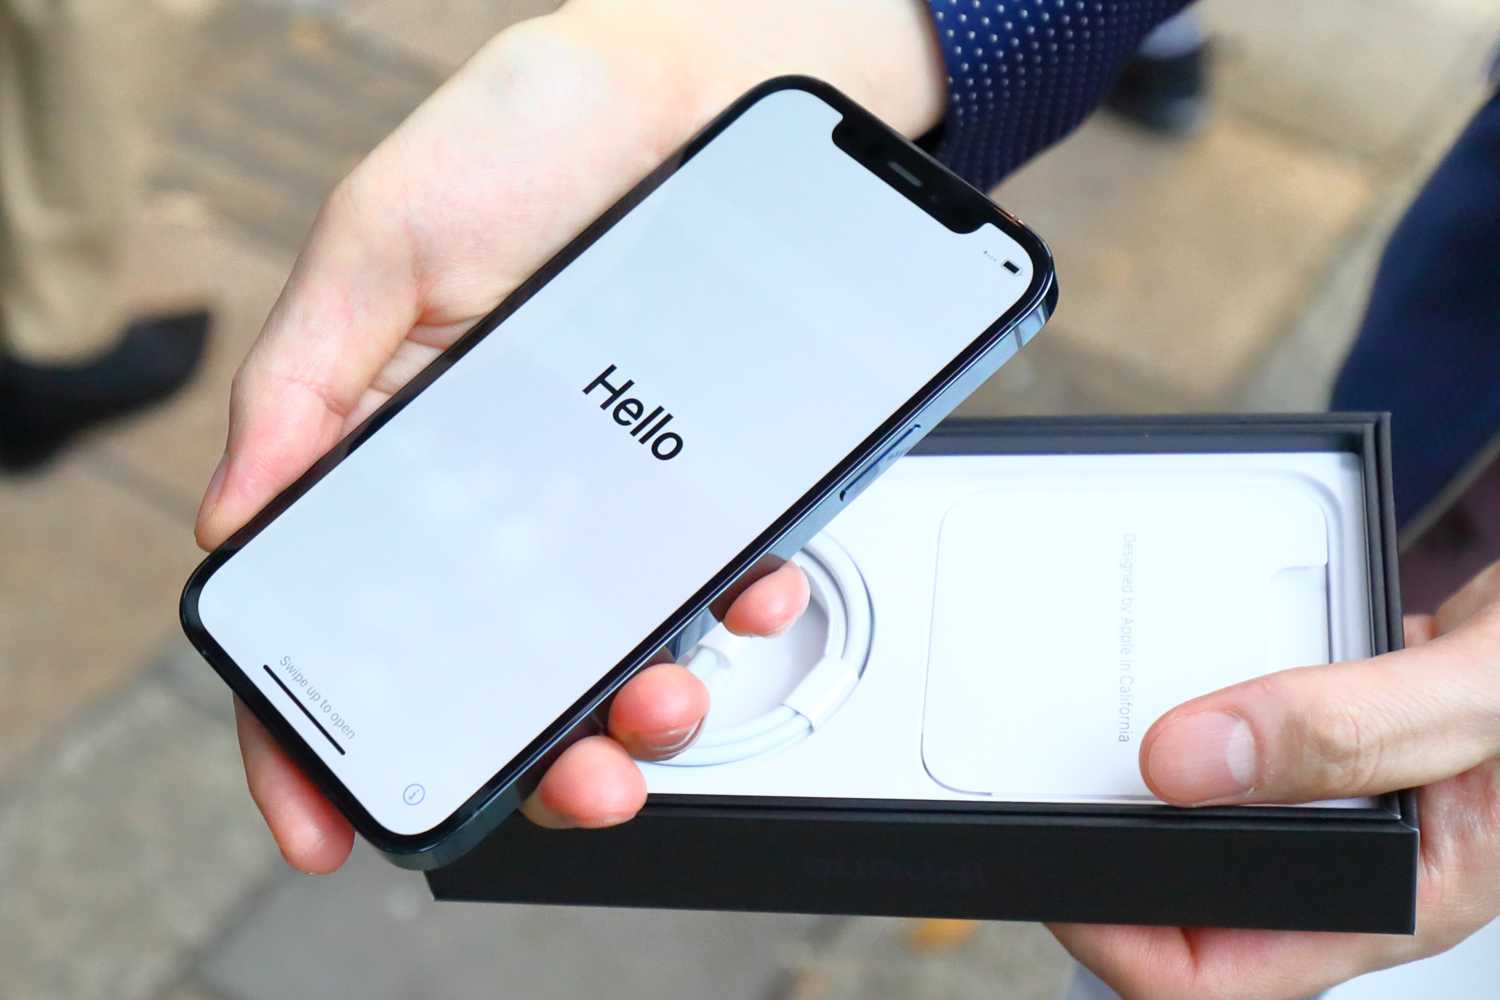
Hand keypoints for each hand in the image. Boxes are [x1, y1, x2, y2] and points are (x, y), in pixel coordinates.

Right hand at [194, 1, 944, 873]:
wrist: (692, 83)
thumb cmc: (525, 137)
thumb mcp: (383, 240)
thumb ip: (307, 382)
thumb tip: (232, 522)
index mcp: (391, 446)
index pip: (334, 615)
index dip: (313, 735)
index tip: (335, 824)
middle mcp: (500, 489)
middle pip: (495, 668)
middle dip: (538, 752)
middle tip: (582, 780)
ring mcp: (605, 492)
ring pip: (614, 644)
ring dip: (644, 703)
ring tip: (668, 702)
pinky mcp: (701, 475)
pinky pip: (722, 570)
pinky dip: (742, 599)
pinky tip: (753, 585)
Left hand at [1052, 560, 1499, 998]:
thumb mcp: (1479, 700)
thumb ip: (1346, 732)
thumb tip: (1185, 764)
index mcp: (1402, 894)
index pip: (1221, 973)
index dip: (1121, 936)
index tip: (1061, 863)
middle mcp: (1363, 860)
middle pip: (1198, 902)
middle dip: (1114, 858)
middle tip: (1045, 788)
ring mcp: (1346, 801)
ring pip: (1210, 820)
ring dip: (1145, 784)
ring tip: (1079, 733)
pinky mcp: (1333, 740)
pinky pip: (1239, 745)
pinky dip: (1194, 716)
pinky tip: (1161, 675)